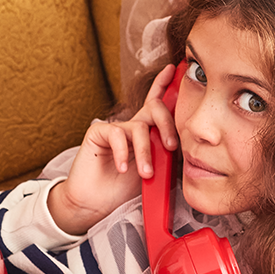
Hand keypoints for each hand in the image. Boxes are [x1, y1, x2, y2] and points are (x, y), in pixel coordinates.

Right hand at [47, 63, 179, 234]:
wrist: (94, 204)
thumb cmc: (122, 190)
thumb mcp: (152, 170)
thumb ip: (162, 154)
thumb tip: (180, 143)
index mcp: (144, 132)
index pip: (155, 103)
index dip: (163, 84)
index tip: (172, 69)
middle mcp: (130, 126)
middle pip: (155, 108)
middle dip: (167, 125)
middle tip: (172, 146)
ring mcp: (114, 128)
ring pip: (139, 128)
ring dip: (145, 152)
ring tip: (146, 173)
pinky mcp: (98, 132)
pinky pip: (117, 134)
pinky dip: (123, 153)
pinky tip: (122, 168)